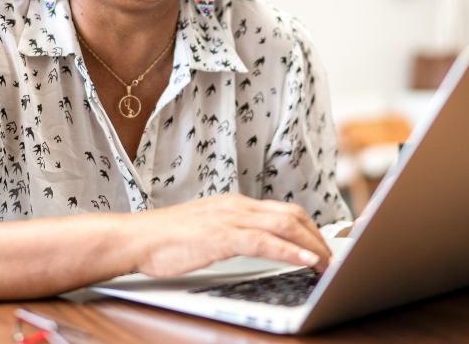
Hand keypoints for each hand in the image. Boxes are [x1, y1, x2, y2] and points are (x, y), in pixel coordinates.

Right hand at [129, 193, 331, 277]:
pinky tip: (305, 261)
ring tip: (327, 264)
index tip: (323, 246)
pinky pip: (265, 241)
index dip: (309, 229)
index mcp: (234, 204)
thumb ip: (231, 233)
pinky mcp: (221, 236)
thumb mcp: (206, 231)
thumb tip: (254, 246)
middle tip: (333, 259)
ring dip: (312, 245)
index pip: (283, 211)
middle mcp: (236, 206)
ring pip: (285, 225)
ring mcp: (229, 218)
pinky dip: (290, 250)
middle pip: (292, 215)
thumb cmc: (165, 240)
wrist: (136, 238)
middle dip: (318, 238)